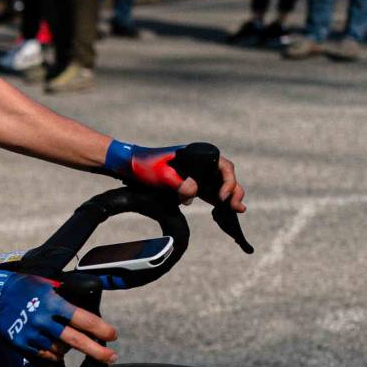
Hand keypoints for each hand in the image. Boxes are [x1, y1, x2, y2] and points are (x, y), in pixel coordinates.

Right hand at [0, 270, 117, 363]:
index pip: (83, 319)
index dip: (100, 329)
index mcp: (52, 302)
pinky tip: (57, 349)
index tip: (112, 335)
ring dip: (69, 348)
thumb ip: (65, 296)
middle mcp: (42, 319)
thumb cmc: (24, 286)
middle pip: (75, 340)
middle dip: (97, 350)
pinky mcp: (21, 342)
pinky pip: (44, 354)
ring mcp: (31, 333)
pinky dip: (54, 353)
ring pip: (60, 349)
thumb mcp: (47, 284)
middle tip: (111, 357)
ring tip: (71, 343)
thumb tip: (87, 305)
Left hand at [103, 141, 246, 211]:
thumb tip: (193, 193)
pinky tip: (223, 211)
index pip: (223, 167)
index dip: (228, 182)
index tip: (222, 196)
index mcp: (197, 155)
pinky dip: (217, 201)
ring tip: (236, 210)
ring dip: (228, 198)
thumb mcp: (160, 174)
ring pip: (219, 185)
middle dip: (233, 191)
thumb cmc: (144, 165)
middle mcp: (201, 164)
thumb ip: (177, 182)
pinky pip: (208, 192)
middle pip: (225, 177)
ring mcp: (196, 174)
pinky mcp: (190, 184)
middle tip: (236, 207)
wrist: (129, 166)